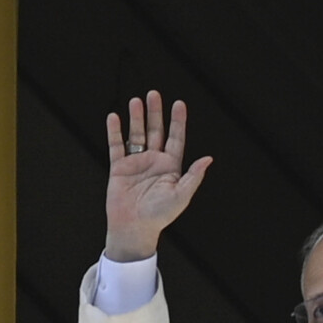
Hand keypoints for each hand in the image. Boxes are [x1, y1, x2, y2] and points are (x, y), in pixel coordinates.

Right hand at [104, 91, 212, 261]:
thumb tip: (208, 159)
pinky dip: (114, 132)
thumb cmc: (159, 215)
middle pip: (155, 131)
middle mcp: (154, 161)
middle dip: (155, 112)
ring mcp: (136, 163)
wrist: (134, 228)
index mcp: (170, 167)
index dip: (178, 121)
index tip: (179, 104)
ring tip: (135, 101)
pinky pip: (116, 146)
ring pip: (136, 134)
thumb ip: (193, 176)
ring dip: (136, 118)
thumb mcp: (181, 196)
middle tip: (154, 94)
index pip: (175, 138)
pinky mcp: (119, 168)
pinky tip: (114, 118)